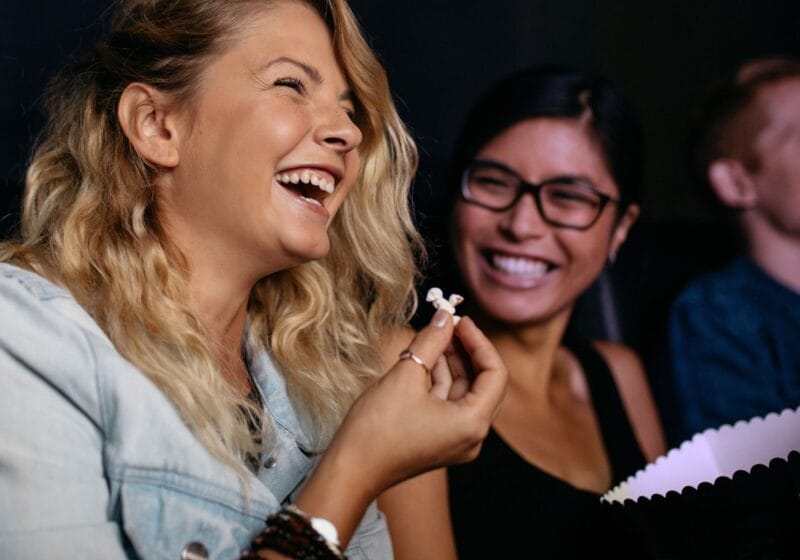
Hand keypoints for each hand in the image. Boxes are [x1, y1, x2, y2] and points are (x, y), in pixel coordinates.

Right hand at [333, 308, 505, 493]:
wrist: (350, 471)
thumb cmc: (376, 430)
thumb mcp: (405, 376)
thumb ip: (430, 342)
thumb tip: (444, 316)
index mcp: (472, 424)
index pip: (495, 374)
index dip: (480, 342)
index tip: (462, 321)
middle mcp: (472, 436)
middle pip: (482, 383)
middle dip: (466, 350)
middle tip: (448, 322)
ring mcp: (456, 440)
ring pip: (463, 391)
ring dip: (452, 362)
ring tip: (434, 334)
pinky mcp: (439, 439)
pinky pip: (448, 403)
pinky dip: (440, 379)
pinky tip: (426, 357)